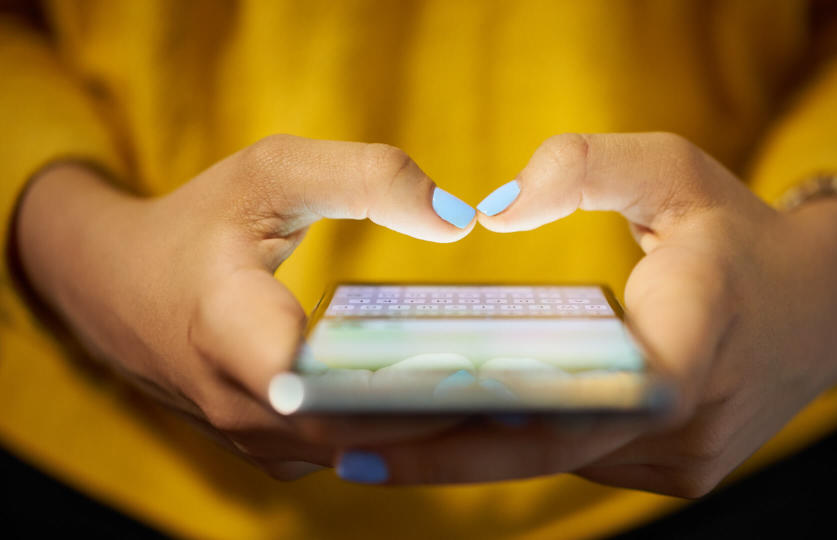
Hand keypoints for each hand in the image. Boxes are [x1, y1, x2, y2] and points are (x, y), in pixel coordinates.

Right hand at [15, 135, 477, 478]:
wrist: (115, 286)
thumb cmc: (198, 223)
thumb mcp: (272, 171)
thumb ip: (366, 177)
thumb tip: (459, 217)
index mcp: (228, 328)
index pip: (318, 383)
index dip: (400, 385)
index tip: (481, 370)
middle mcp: (238, 405)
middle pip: (358, 430)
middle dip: (445, 414)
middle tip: (537, 391)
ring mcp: (253, 439)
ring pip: (359, 452)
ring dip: (432, 431)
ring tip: (517, 400)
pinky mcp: (270, 450)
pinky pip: (348, 452)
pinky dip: (401, 434)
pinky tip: (461, 404)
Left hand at [334, 133, 836, 496]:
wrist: (819, 308)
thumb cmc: (736, 233)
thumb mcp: (673, 170)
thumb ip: (587, 166)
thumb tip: (495, 208)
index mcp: (695, 336)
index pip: (585, 398)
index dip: (483, 423)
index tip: (391, 429)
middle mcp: (690, 420)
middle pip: (549, 447)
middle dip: (443, 451)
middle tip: (342, 446)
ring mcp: (685, 459)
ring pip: (561, 461)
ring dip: (475, 451)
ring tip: (376, 437)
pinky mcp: (677, 471)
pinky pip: (582, 459)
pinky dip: (520, 445)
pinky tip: (455, 427)